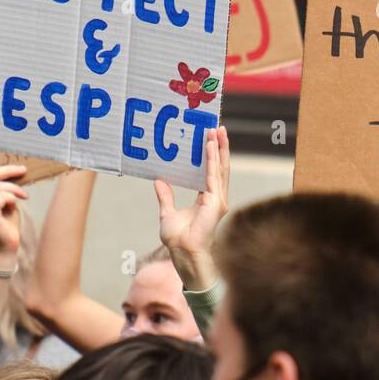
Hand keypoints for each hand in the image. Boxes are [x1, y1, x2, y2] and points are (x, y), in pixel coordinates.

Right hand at [0, 165, 27, 270]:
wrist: (7, 244)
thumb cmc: (7, 223)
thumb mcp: (7, 200)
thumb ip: (5, 188)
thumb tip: (14, 170)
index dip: (2, 169)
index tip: (20, 168)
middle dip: (8, 171)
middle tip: (23, 171)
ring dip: (13, 189)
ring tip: (22, 197)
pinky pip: (1, 197)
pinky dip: (10, 199)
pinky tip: (12, 207)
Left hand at [155, 126, 229, 289]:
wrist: (183, 252)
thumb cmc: (178, 239)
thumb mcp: (167, 212)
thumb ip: (165, 196)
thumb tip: (159, 181)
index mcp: (206, 198)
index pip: (212, 172)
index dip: (212, 155)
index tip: (210, 139)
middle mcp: (215, 197)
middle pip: (220, 166)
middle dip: (220, 146)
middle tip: (217, 127)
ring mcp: (217, 199)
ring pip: (220, 167)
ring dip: (219, 148)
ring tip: (217, 130)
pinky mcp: (214, 201)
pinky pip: (212, 175)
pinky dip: (212, 159)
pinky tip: (210, 145)